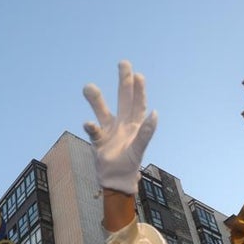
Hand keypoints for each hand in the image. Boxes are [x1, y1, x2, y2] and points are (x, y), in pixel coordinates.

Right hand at [82, 60, 157, 194]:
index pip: (138, 103)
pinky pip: (93, 130)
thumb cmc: (129, 166)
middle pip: (122, 98)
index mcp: (134, 125)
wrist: (115, 181)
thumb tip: (155, 113)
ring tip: (88, 87)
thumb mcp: (138, 148)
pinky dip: (91, 127)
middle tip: (123, 63)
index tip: (138, 74)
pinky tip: (88, 123)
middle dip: (123, 81)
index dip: (139, 89)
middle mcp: (121, 124)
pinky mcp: (97, 140)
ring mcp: (108, 130)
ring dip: (96, 99)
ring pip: (102, 110)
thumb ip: (146, 132)